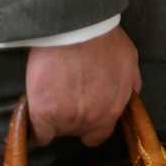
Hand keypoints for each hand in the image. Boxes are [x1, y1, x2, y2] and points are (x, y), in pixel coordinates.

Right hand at [24, 25, 140, 146]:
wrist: (76, 29)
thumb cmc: (103, 40)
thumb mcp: (129, 60)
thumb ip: (130, 84)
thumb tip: (131, 96)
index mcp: (113, 109)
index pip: (98, 136)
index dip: (89, 127)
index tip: (81, 114)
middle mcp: (91, 119)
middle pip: (75, 131)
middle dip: (70, 118)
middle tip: (64, 96)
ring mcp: (66, 119)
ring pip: (55, 131)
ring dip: (52, 118)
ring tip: (50, 95)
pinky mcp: (42, 114)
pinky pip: (37, 134)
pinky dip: (34, 127)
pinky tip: (34, 113)